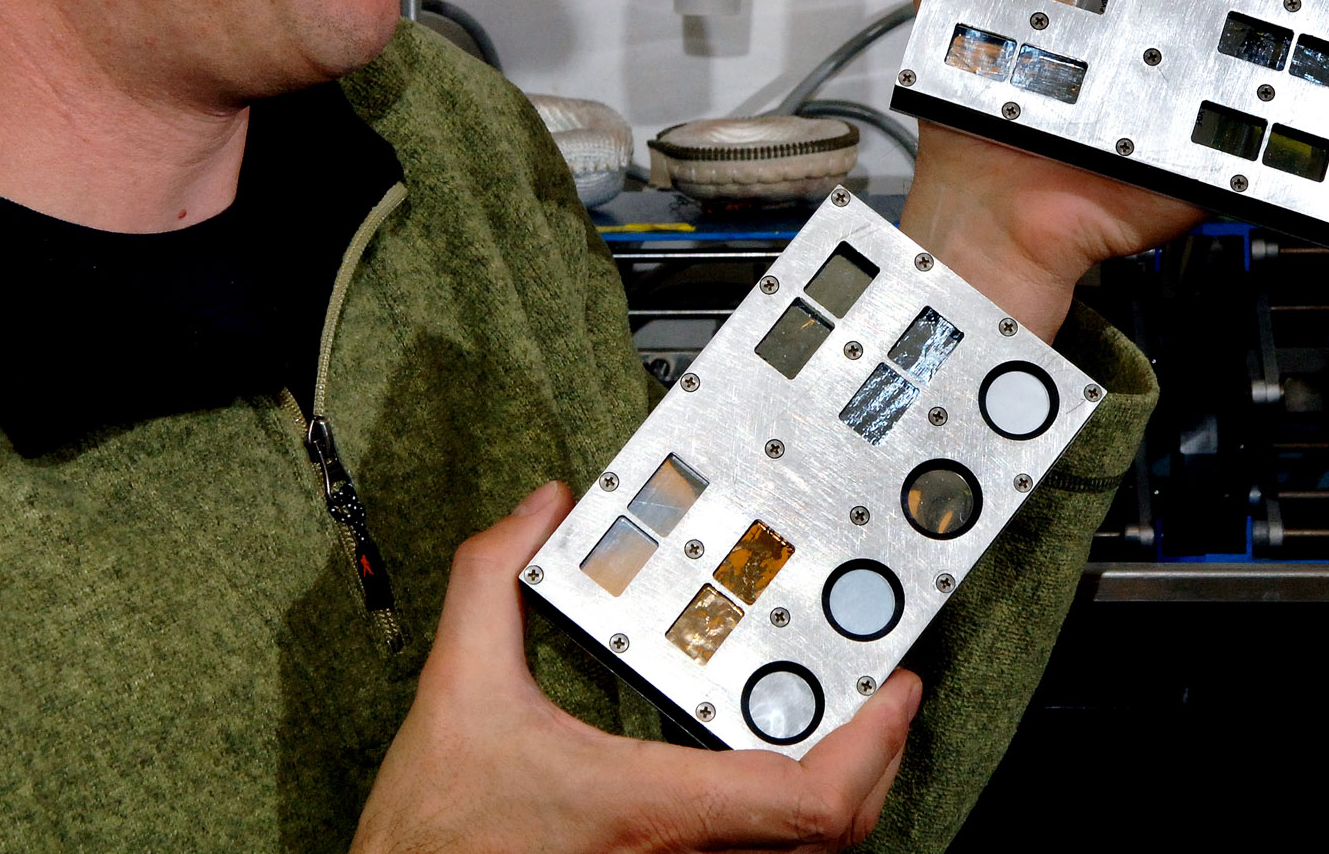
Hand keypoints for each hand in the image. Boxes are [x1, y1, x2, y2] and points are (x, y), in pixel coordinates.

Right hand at [353, 484, 920, 853]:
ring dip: (838, 791)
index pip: (807, 801)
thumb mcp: (456, 692)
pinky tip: (773, 766)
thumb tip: (539, 509)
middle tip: (884, 694)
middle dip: (877, 759)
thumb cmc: (432, 837)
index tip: (895, 688)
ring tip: (841, 720)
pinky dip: (790, 817)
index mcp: (652, 806)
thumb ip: (492, 582)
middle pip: (833, 835)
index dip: (873, 744)